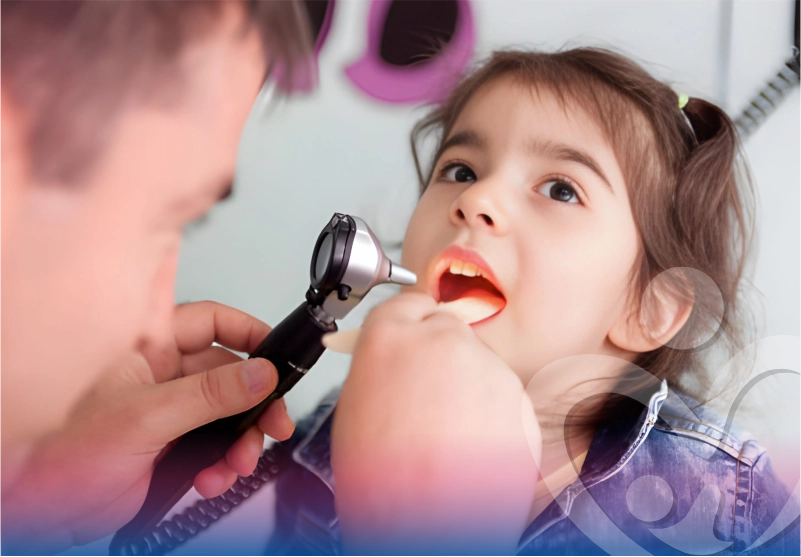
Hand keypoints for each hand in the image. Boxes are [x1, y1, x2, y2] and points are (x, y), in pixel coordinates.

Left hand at [2, 302, 293, 553]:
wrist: (37, 508)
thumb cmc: (60, 450)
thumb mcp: (146, 417)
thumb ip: (209, 395)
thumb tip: (261, 374)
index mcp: (150, 348)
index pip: (212, 322)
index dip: (248, 333)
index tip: (278, 354)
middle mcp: (164, 375)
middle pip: (231, 375)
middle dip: (256, 402)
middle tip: (274, 421)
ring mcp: (170, 412)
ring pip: (229, 415)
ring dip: (242, 441)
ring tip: (237, 462)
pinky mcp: (173, 446)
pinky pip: (216, 448)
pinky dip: (223, 465)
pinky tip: (211, 478)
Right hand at [332, 292, 540, 554]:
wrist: (427, 524)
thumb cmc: (382, 479)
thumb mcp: (357, 405)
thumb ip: (382, 366)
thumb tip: (397, 360)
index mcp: (390, 335)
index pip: (410, 304)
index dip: (413, 326)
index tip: (417, 338)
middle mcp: (442, 339)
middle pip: (448, 331)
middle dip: (442, 358)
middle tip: (429, 400)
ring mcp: (487, 366)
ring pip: (478, 366)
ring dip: (468, 390)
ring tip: (447, 436)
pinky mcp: (518, 396)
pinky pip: (502, 397)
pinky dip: (492, 416)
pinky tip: (469, 446)